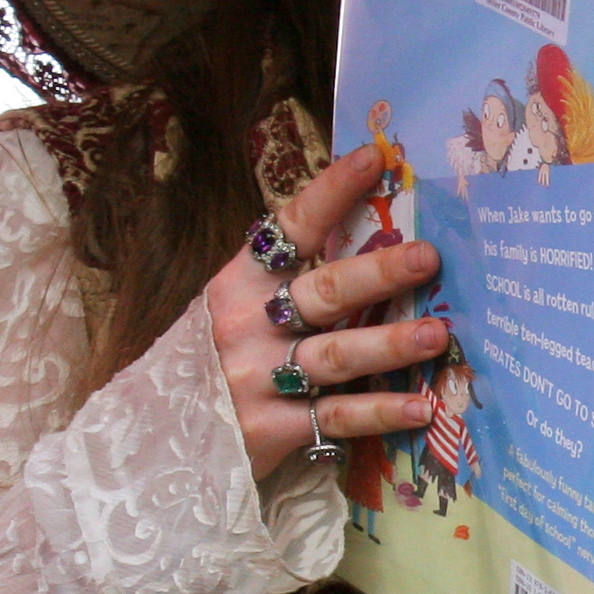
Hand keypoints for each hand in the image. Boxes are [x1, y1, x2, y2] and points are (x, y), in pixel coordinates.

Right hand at [211, 146, 446, 478]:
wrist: (156, 435)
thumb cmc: (214, 358)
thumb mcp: (237, 307)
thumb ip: (292, 280)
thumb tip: (377, 238)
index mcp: (240, 282)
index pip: (290, 226)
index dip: (332, 191)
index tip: (376, 158)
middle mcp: (246, 324)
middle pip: (323, 292)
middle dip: (378, 272)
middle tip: (428, 257)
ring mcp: (257, 378)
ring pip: (334, 356)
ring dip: (388, 344)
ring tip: (437, 334)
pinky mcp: (270, 429)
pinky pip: (335, 417)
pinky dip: (380, 412)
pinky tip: (421, 407)